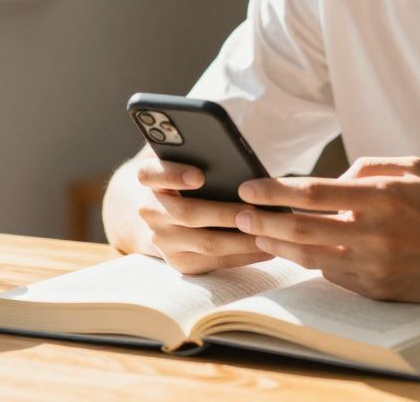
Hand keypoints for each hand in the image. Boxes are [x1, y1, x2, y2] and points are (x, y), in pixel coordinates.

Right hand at [135, 155, 271, 273]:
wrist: (163, 216)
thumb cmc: (187, 181)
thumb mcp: (184, 162)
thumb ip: (200, 157)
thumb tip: (237, 161)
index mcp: (150, 179)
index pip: (150, 174)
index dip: (174, 174)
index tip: (200, 176)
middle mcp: (150, 211)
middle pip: (187, 214)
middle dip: (225, 213)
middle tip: (255, 210)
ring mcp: (162, 240)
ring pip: (205, 243)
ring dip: (241, 239)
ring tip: (268, 231)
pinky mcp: (178, 262)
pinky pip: (214, 262)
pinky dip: (242, 256)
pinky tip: (266, 248)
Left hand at [235, 157, 419, 301]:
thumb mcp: (411, 168)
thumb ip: (366, 168)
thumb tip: (328, 181)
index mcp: (382, 197)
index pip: (313, 194)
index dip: (275, 191)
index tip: (249, 188)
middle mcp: (375, 234)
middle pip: (302, 230)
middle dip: (263, 222)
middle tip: (238, 214)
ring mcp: (376, 266)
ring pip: (310, 257)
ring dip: (278, 246)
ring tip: (257, 234)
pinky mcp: (378, 290)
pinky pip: (333, 275)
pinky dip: (313, 262)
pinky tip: (297, 251)